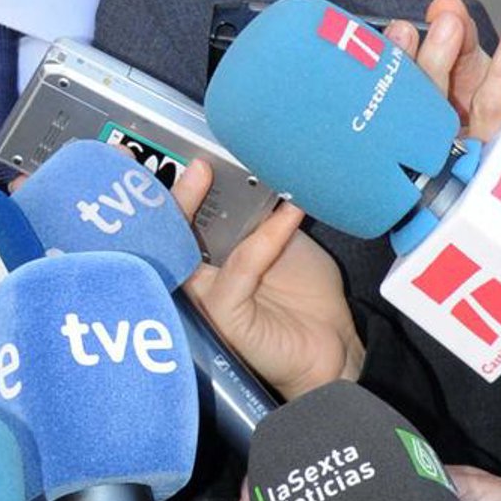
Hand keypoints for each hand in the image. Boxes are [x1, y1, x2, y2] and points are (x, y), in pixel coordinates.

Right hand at [174, 158, 361, 398]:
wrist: (334, 344)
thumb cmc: (305, 295)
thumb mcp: (281, 237)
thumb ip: (259, 210)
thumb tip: (249, 166)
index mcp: (207, 254)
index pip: (177, 218)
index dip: (173, 188)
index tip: (186, 157)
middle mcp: (197, 276)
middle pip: (165, 231)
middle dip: (166, 194)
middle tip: (192, 164)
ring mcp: (205, 297)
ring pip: (182, 250)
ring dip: (191, 207)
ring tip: (208, 172)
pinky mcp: (223, 316)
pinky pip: (235, 273)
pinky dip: (261, 241)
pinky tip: (285, 216)